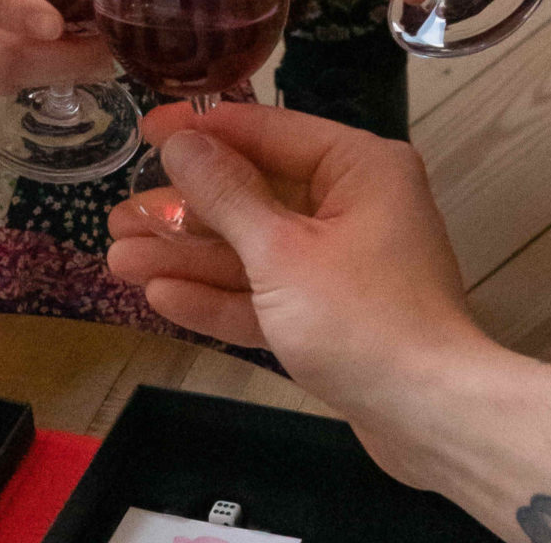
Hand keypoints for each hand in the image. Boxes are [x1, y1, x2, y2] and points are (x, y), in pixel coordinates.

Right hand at [107, 101, 494, 485]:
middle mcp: (351, 204)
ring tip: (118, 259)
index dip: (201, 131)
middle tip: (118, 216)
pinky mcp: (329, 315)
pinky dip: (219, 295)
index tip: (145, 131)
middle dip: (183, 210)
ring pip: (251, 248)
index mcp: (357, 167)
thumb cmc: (362, 319)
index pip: (266, 131)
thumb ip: (226, 194)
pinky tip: (160, 295)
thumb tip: (182, 140)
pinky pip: (266, 293)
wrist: (431, 420)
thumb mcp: (281, 251)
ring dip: (188, 256)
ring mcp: (340, 262)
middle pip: (252, 194)